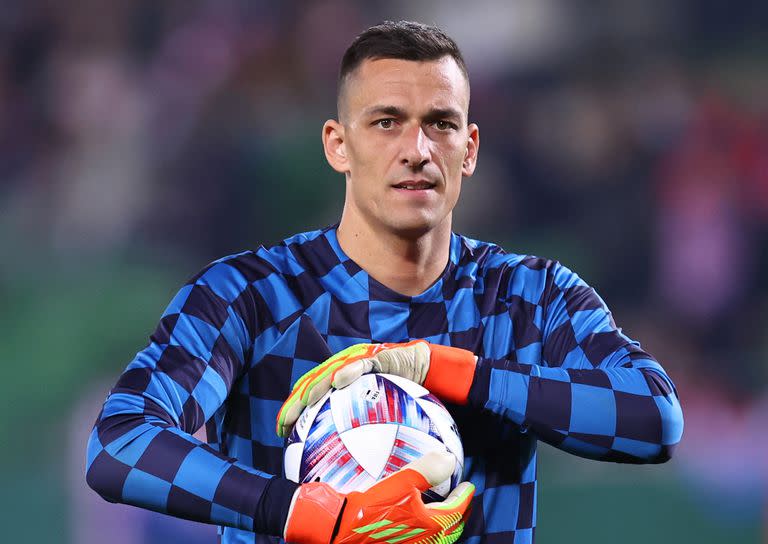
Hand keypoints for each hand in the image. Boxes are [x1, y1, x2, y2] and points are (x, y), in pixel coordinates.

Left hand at [276, 341, 476, 437]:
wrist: (436, 375)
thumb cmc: (412, 402)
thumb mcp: (388, 422)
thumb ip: (371, 437)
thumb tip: (355, 470)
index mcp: (347, 386)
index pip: (315, 397)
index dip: (297, 410)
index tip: (283, 431)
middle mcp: (350, 372)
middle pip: (316, 383)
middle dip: (298, 401)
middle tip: (286, 422)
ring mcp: (364, 361)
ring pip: (333, 371)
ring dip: (317, 385)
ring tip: (305, 402)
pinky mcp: (380, 355)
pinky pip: (363, 363)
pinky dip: (350, 371)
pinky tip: (339, 382)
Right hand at [283, 451, 474, 543]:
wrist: (335, 529)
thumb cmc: (367, 507)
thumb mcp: (398, 483)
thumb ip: (425, 470)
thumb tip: (448, 459)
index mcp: (429, 525)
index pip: (456, 512)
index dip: (464, 497)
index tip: (468, 485)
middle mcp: (422, 540)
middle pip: (449, 529)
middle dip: (457, 513)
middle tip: (459, 497)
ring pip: (434, 536)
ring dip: (441, 522)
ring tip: (439, 506)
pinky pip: (417, 536)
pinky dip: (424, 526)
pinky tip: (411, 515)